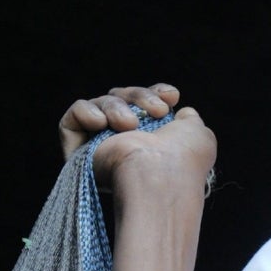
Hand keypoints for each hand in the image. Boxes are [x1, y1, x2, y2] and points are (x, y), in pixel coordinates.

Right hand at [57, 83, 217, 192]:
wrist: (161, 176)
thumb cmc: (183, 159)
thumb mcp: (196, 133)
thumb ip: (188, 120)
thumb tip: (182, 112)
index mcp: (148, 143)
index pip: (142, 105)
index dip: (154, 93)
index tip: (171, 96)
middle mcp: (123, 146)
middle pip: (121, 98)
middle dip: (139, 97)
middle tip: (158, 112)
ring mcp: (98, 149)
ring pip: (101, 104)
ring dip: (116, 108)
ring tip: (130, 125)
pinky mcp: (77, 152)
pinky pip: (73, 117)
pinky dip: (86, 112)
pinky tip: (100, 123)